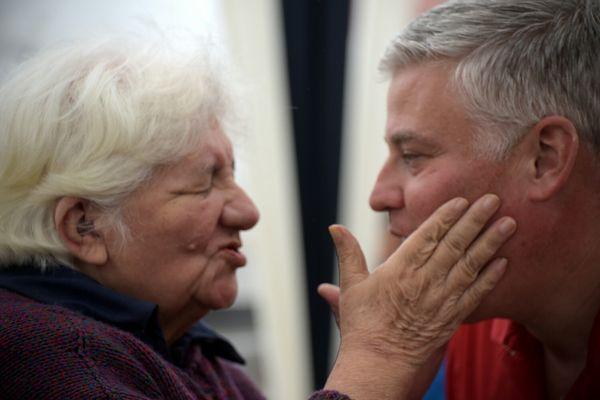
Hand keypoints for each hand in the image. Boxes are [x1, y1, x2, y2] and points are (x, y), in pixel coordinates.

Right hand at [323, 194, 515, 398]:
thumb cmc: (362, 324)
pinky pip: (476, 294)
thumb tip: (333, 227)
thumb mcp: (351, 285)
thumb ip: (348, 253)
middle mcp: (425, 280)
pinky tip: (504, 262)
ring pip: (470, 265)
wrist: (379, 364)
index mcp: (400, 269)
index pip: (428, 235)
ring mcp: (442, 299)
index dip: (446, 216)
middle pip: (454, 244)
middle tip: (493, 199)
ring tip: (509, 223)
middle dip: (475, 220)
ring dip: (490, 243)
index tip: (462, 200)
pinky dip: (491, 278)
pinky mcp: (452, 318)